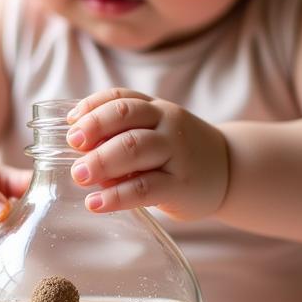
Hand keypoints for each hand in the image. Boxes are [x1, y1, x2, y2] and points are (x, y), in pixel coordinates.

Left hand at [65, 89, 228, 219]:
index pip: (121, 97)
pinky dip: (116, 196)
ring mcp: (176, 153)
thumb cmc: (180, 153)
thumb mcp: (157, 133)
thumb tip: (76, 151)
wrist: (231, 171)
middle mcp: (168, 124)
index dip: (92, 107)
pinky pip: (144, 188)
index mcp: (157, 109)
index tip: (70, 122)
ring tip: (79, 175)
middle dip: (93, 130)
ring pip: (135, 148)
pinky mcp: (180, 186)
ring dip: (101, 161)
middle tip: (71, 147)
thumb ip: (123, 136)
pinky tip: (95, 204)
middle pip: (126, 117)